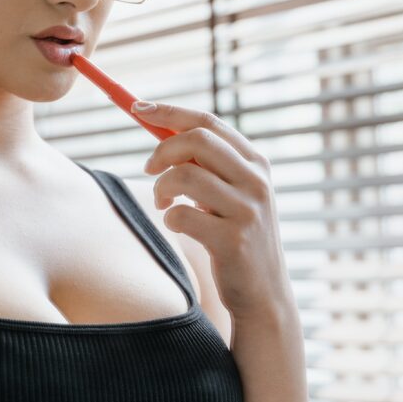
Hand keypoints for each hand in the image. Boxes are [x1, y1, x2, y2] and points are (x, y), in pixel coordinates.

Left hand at [134, 102, 293, 320]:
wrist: (264, 293)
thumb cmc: (237, 235)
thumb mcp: (232, 193)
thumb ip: (208, 164)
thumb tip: (163, 130)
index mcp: (256, 162)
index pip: (208, 122)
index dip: (169, 112)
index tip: (137, 108)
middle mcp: (256, 180)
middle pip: (197, 140)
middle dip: (162, 150)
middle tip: (148, 169)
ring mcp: (247, 209)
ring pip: (185, 175)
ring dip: (161, 189)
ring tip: (163, 204)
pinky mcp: (234, 240)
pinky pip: (181, 215)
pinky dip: (170, 218)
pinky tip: (178, 226)